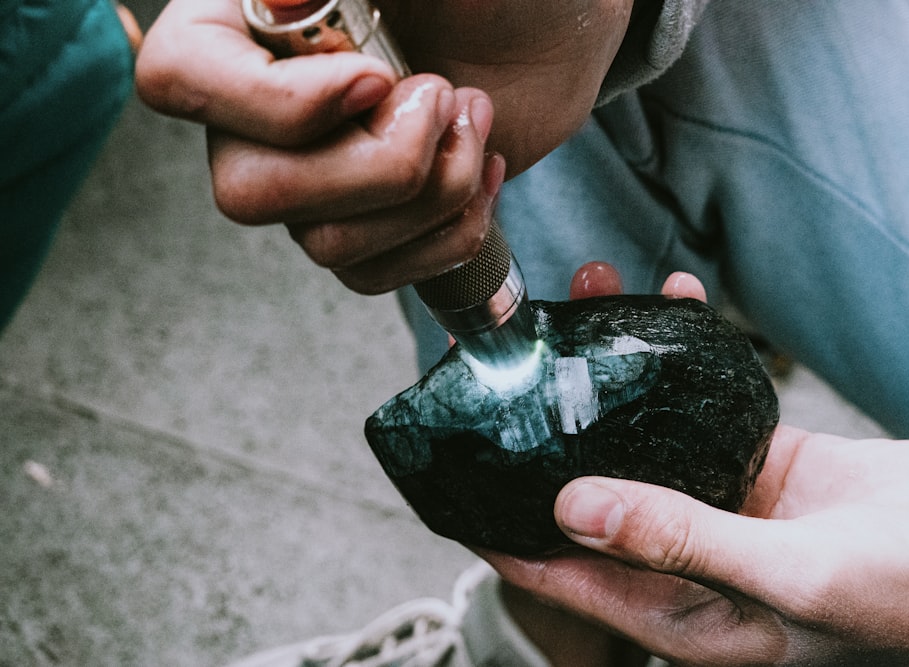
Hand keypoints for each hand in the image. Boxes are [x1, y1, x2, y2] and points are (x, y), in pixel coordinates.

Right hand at [135, 0, 632, 293]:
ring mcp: (313, 172)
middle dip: (377, 165)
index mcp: (245, 23)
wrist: (552, 33)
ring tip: (475, 119)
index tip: (377, 79)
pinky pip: (372, 273)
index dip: (279, 103)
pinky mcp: (366, 222)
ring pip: (322, 242)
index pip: (178, 78)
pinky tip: (483, 173)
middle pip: (249, 189)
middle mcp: (261, 107)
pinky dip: (445, 236)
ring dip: (430, 194)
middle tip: (444, 97)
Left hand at [481, 265, 908, 665]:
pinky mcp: (762, 462)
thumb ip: (682, 542)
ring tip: (589, 294)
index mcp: (682, 615)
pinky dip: (689, 354)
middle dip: (551, 422)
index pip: (561, 573)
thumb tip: (571, 507)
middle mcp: (688, 560)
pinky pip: (706, 401)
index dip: (499, 527)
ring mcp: (725, 505)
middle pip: (592, 488)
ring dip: (616, 369)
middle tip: (512, 350)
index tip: (450, 469)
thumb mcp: (795, 580)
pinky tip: (675, 301)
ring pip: (645, 431)